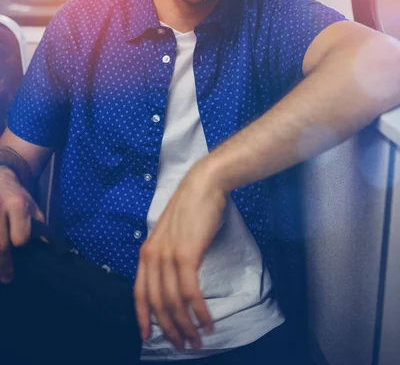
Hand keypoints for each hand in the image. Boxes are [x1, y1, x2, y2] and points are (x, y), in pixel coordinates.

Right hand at [0, 166, 44, 282]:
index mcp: (18, 205)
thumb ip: (40, 227)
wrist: (0, 179)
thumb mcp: (33, 207)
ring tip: (0, 273)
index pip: (20, 235)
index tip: (21, 248)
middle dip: (4, 265)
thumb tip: (47, 248)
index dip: (21, 243)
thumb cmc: (18, 196)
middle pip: (0, 245)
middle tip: (7, 278)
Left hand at [134, 163, 226, 350]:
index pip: (139, 292)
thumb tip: (175, 281)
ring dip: (186, 326)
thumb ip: (169, 255)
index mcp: (147, 252)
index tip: (149, 336)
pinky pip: (189, 293)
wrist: (204, 186)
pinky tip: (207, 322)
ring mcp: (168, 255)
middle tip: (184, 345)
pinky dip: (198, 312)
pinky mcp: (186, 255)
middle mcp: (153, 256)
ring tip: (199, 339)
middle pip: (156, 303)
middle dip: (170, 329)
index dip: (143, 317)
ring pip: (173, 302)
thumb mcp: (173, 234)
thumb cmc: (192, 208)